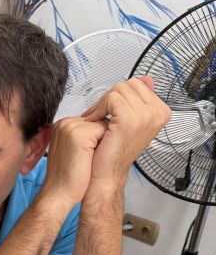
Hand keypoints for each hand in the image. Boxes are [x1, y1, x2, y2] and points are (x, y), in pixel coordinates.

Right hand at [39, 116, 107, 208]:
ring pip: (102, 125)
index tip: (86, 154)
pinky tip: (91, 159)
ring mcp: (70, 128)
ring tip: (87, 159)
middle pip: (98, 121)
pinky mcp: (78, 135)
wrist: (59, 193)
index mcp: (60, 126)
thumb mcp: (72, 150)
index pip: (90, 121)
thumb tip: (100, 128)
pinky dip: (103, 146)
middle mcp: (63, 124)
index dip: (95, 138)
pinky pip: (104, 132)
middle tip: (86, 158)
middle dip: (99, 139)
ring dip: (101, 143)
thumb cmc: (67, 176)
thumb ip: (82, 136)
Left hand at [82, 76, 170, 194]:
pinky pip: (111, 99)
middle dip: (109, 98)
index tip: (108, 112)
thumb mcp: (130, 121)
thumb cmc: (113, 151)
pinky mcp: (130, 119)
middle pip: (128, 84)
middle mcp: (158, 112)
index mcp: (161, 111)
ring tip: (95, 120)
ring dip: (101, 104)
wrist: (106, 174)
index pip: (137, 84)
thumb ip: (137, 100)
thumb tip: (146, 79)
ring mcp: (146, 115)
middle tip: (98, 115)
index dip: (118, 95)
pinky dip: (98, 109)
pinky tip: (94, 122)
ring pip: (118, 90)